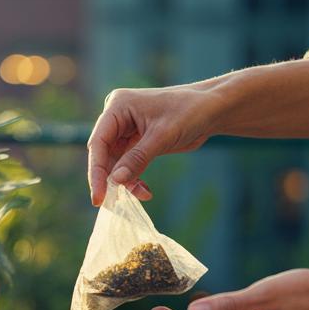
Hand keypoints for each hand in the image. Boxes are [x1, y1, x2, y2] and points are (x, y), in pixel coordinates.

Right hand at [87, 85, 220, 205]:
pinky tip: (145, 192)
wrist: (211, 109)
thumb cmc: (189, 112)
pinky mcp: (137, 142)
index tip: (98, 196)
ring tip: (140, 195)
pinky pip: (128, 165)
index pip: (99, 142)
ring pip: (115, 162)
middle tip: (109, 203)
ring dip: (124, 182)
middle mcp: (117, 117)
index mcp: (118, 106)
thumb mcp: (163, 136)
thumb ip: (137, 158)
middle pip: (103, 153)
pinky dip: (134, 179)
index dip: (96, 171)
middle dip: (108, 178)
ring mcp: (126, 130)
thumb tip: (115, 181)